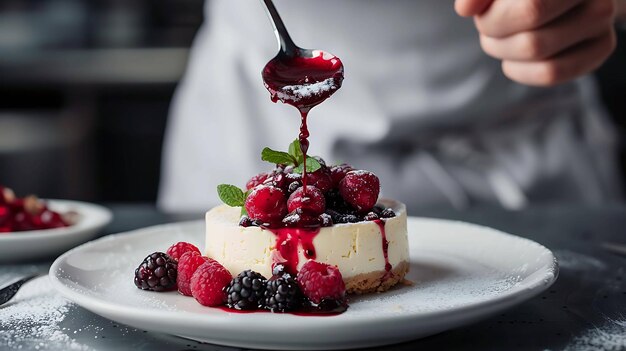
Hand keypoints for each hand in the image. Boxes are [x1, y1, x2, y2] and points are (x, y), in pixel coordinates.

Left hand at [455, 0, 617, 85]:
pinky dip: (520, 70)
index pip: (529, 10)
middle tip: (488, 26)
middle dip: (494, 37)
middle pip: (530, 38)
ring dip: (504, 52)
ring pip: (538, 54)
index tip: (478, 14)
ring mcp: (602, 22)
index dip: (492, 20)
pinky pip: (552, 73)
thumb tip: (465, 9)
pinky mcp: (601, 47)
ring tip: (500, 38)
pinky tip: (512, 60)